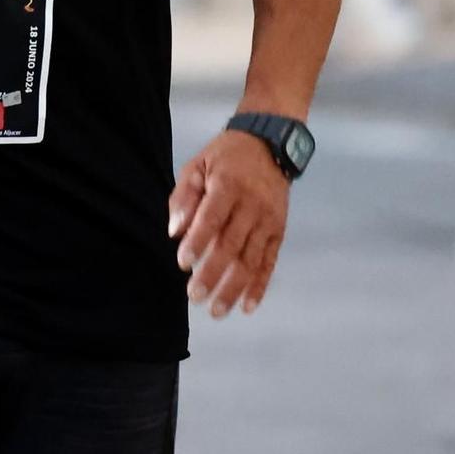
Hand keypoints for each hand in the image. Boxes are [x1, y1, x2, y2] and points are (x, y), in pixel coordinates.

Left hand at [168, 129, 290, 318]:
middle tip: (194, 297)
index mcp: (228, 185)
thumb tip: (175, 232)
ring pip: (251, 259)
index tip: (183, 263)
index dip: (198, 241)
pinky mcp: (280, 230)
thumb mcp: (198, 164)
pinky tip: (247, 306)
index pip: (212, 218)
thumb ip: (184, 197)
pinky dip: (260, 285)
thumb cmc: (225, 157)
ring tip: (217, 310)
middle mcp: (252, 205)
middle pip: (232, 244)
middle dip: (213, 273)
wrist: (269, 144)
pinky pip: (270, 261)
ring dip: (234, 288)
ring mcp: (269, 220)